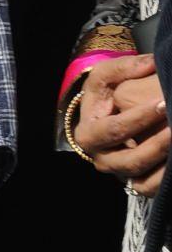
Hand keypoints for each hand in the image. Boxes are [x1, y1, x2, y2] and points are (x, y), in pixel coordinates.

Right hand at [77, 54, 168, 195]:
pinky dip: (167, 177)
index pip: (114, 129)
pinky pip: (152, 187)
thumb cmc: (107, 93)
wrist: (110, 115)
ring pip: (142, 176)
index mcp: (88, 135)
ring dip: (164, 158)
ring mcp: (120, 174)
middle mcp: (102, 159)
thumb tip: (150, 64)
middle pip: (130, 159)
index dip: (139, 117)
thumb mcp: (107, 76)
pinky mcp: (136, 184)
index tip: (163, 102)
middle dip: (157, 143)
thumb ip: (125, 67)